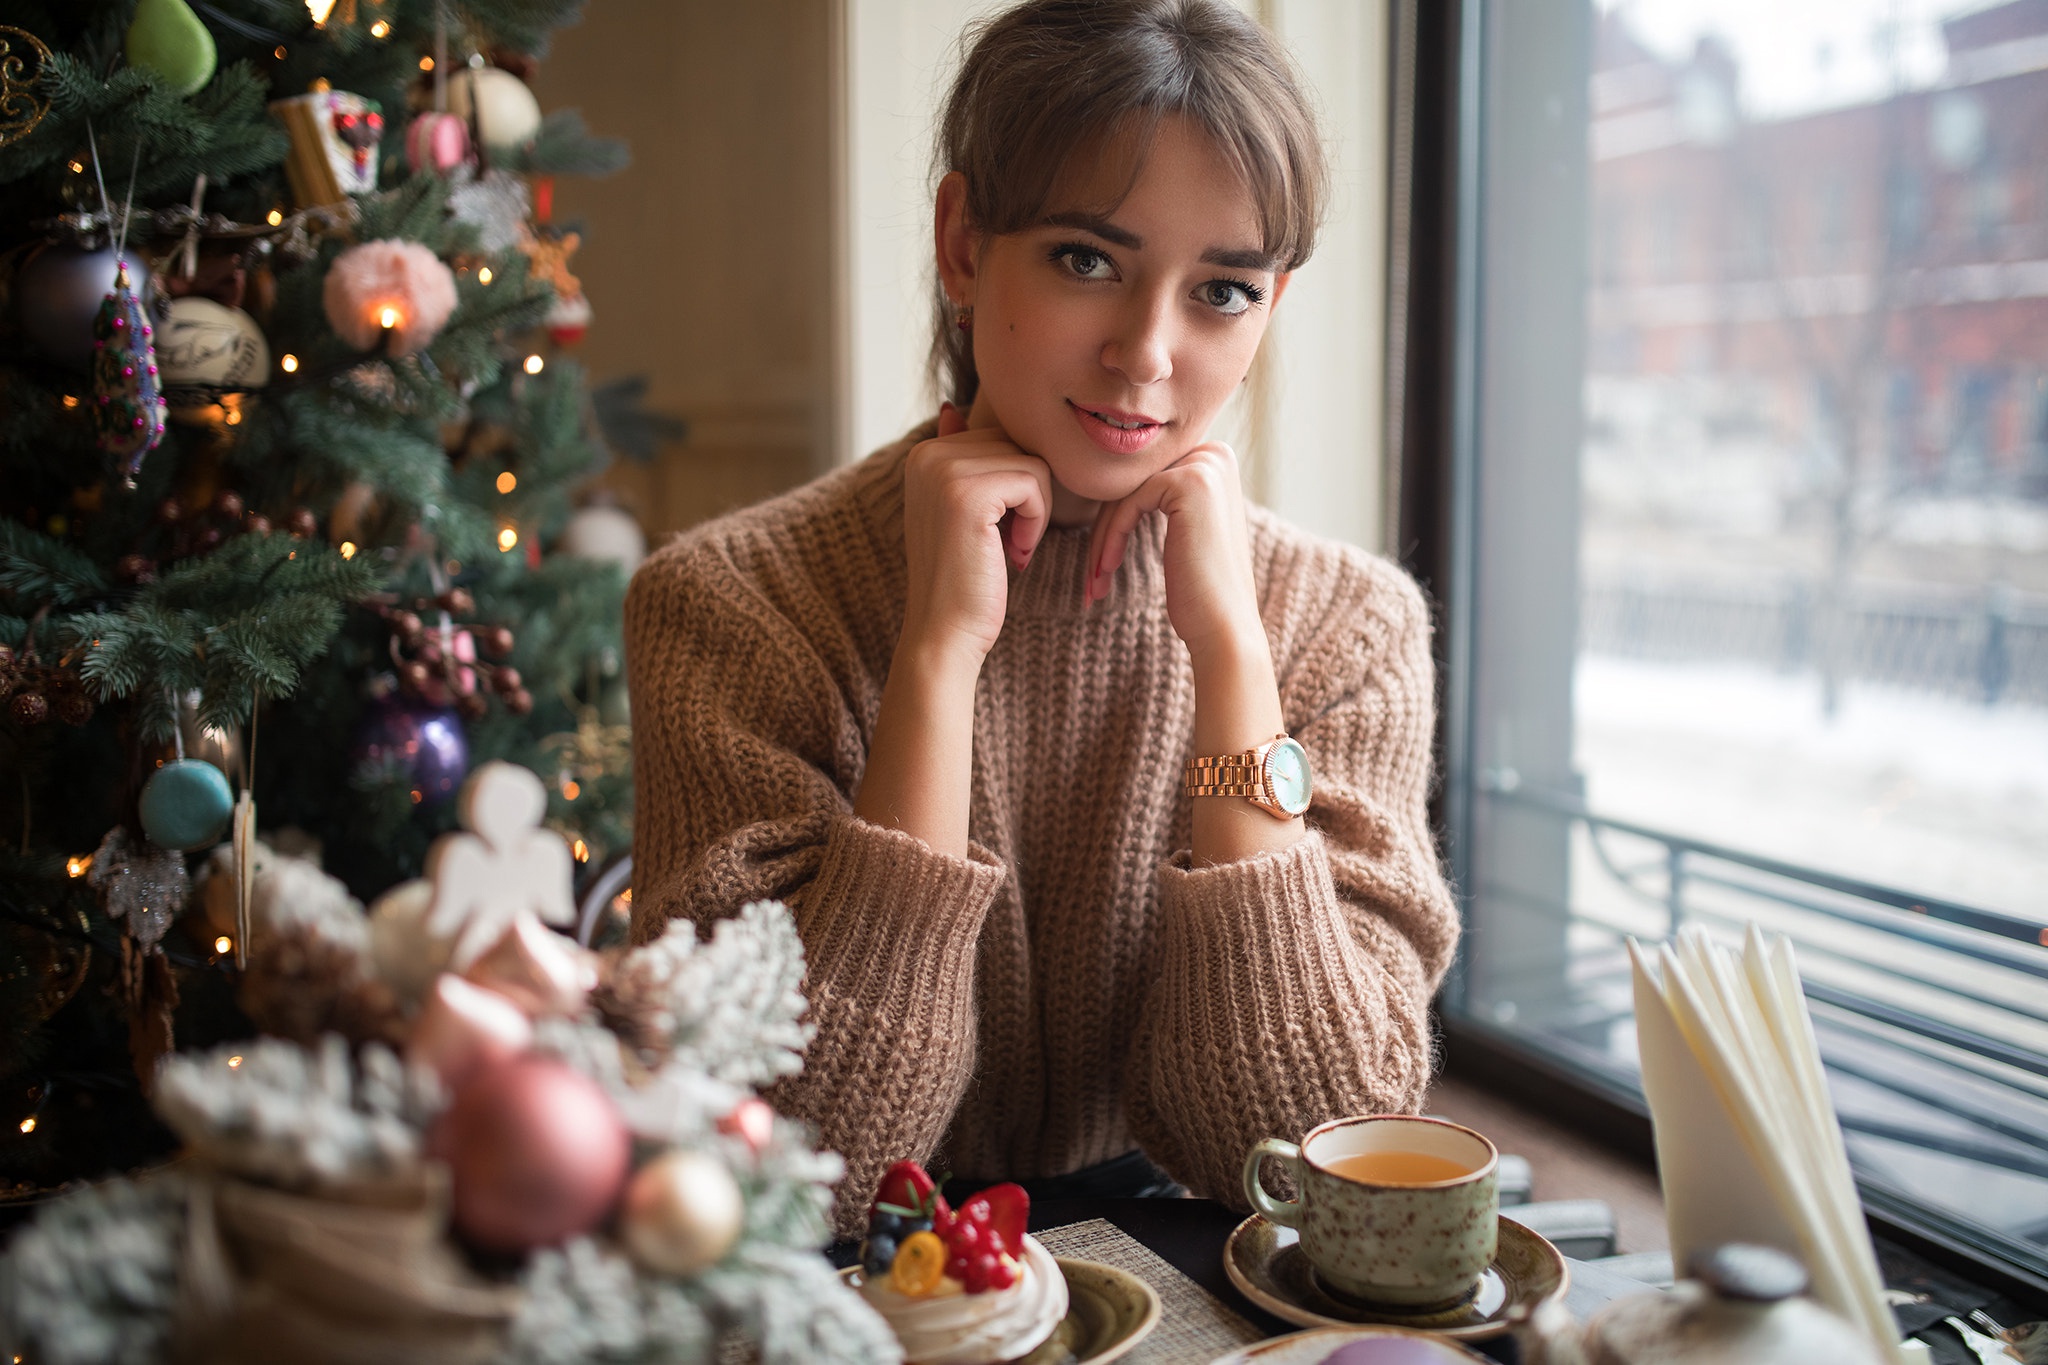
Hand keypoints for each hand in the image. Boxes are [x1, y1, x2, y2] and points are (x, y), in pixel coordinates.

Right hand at [899, 403, 1054, 666]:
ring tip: (1008, 548)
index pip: (1002, 438)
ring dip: (1034, 511)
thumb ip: (958, 459)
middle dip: (1026, 495)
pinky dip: (1037, 521)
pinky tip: (1013, 554)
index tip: (994, 532)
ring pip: (1031, 461)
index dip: (1013, 487)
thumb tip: (951, 406)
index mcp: (923, 453)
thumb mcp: (957, 511)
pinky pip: (1035, 480)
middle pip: (1018, 444)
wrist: (945, 634)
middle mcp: (926, 453)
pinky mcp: (967, 493)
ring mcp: (942, 471)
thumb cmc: (962, 580)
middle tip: (1005, 543)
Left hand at [1085, 442, 1264, 667]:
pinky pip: (1129, 504)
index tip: (1099, 564)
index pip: (1145, 483)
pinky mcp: (1190, 482)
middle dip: (1105, 532)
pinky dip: (1111, 538)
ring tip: (1094, 582)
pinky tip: (1105, 571)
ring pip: (1126, 495)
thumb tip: (1117, 485)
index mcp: (1215, 463)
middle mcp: (1215, 456)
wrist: (1224, 626)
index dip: (1116, 522)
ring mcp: (1205, 466)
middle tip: (1091, 577)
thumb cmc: (1200, 590)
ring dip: (1102, 541)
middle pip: (1134, 487)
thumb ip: (1165, 501)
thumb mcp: (1185, 532)